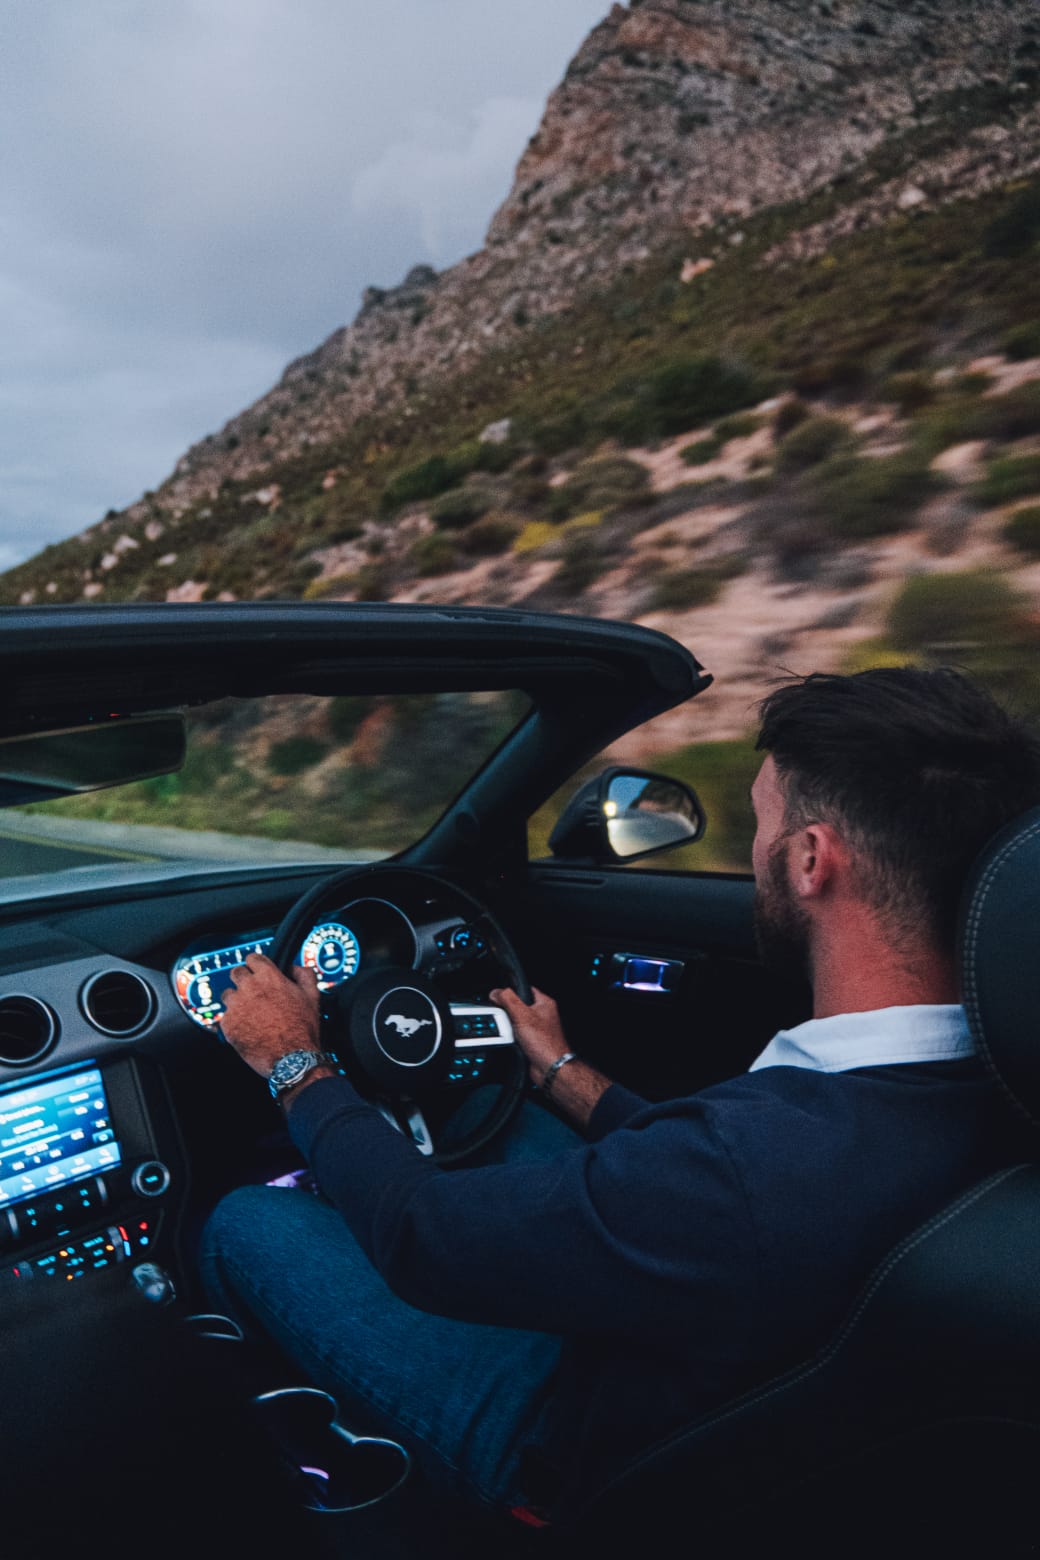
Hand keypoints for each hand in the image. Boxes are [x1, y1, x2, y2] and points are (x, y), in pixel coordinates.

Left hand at [220, 953, 320, 1081]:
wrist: (292, 1060)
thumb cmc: (302, 1030)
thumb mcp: (312, 997)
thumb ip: (305, 975)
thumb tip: (295, 967)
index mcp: (269, 977)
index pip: (253, 958)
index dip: (257, 965)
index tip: (257, 972)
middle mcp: (249, 988)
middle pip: (236, 972)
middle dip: (244, 980)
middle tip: (253, 994)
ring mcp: (236, 1006)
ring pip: (228, 995)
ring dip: (236, 1001)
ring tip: (250, 1014)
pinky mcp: (227, 1025)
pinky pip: (225, 1017)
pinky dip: (233, 1022)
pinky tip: (247, 1029)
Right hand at [489, 984, 568, 1086]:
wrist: (549, 1068)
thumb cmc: (545, 1043)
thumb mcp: (522, 1015)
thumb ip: (508, 1000)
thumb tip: (496, 992)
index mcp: (544, 1003)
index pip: (525, 989)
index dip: (511, 992)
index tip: (500, 997)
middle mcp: (542, 1015)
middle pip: (517, 1007)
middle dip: (508, 1014)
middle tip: (506, 1019)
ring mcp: (537, 1029)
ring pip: (515, 1022)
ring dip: (509, 1028)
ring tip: (512, 1033)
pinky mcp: (531, 1041)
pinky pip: (516, 1035)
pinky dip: (512, 1038)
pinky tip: (514, 1042)